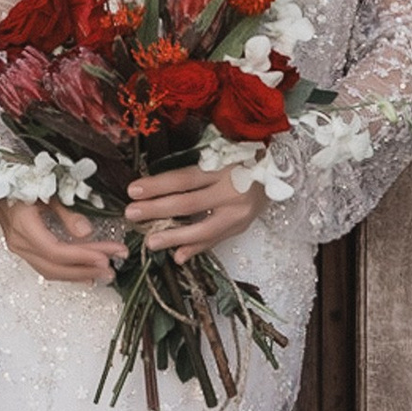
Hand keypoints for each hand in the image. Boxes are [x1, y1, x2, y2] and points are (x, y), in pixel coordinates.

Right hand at [0, 197, 124, 286]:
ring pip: (51, 271)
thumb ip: (66, 211)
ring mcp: (19, 247)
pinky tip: (85, 275)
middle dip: (86, 269)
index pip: (56, 251)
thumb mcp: (47, 188)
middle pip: (55, 266)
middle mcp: (18, 242)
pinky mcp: (23, 248)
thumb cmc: (22, 177)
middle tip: (112, 269)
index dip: (82, 257)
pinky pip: (46, 266)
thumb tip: (87, 232)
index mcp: (23, 226)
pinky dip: (67, 272)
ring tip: (104, 274)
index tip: (106, 258)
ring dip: (78, 274)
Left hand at [127, 164, 258, 262]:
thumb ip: (194, 167)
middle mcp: (232, 192)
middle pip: (188, 204)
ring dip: (174, 237)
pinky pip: (216, 240)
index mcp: (223, 168)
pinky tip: (178, 256)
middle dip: (157, 210)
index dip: (157, 186)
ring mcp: (239, 213)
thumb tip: (158, 182)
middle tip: (132, 215)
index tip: (133, 190)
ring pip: (202, 229)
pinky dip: (196, 249)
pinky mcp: (242, 226)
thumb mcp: (220, 153)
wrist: (279, 170)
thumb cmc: (242, 155)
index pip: (184, 179)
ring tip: (151, 242)